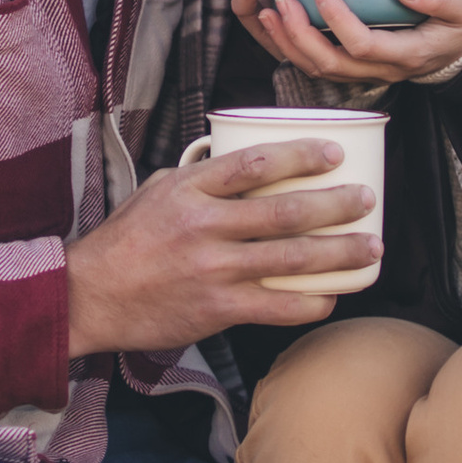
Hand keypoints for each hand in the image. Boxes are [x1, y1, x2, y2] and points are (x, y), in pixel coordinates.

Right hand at [65, 140, 373, 356]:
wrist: (90, 297)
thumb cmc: (124, 242)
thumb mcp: (156, 191)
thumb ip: (200, 178)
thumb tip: (242, 164)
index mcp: (191, 190)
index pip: (256, 163)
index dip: (302, 155)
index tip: (334, 153)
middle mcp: (205, 226)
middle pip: (287, 212)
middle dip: (337, 205)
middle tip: (366, 200)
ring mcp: (213, 270)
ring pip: (293, 259)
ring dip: (340, 254)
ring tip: (371, 248)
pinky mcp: (217, 309)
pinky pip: (278, 306)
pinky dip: (311, 302)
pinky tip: (332, 297)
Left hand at [229, 0, 461, 88]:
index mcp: (407, 55)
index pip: (362, 45)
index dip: (337, 21)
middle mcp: (383, 70)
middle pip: (331, 64)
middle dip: (300, 35)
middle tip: (280, 1)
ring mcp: (369, 72)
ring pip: (320, 70)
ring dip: (290, 44)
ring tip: (269, 11)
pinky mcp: (360, 66)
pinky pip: (321, 64)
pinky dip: (296, 47)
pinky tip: (280, 22)